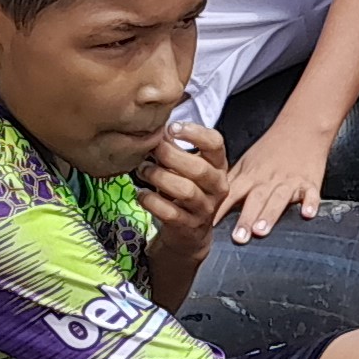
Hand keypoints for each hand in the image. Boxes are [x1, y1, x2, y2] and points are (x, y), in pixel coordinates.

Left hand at [134, 120, 227, 269]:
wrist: (189, 232)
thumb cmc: (185, 189)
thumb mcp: (186, 166)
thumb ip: (175, 147)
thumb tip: (155, 126)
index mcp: (218, 165)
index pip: (216, 143)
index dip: (195, 133)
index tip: (171, 128)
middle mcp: (217, 186)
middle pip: (199, 168)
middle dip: (170, 156)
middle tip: (151, 150)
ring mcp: (205, 208)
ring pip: (185, 191)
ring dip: (159, 177)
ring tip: (142, 170)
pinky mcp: (190, 226)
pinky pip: (170, 213)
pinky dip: (151, 201)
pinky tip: (141, 193)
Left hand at [216, 113, 334, 241]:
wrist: (301, 126)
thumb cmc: (272, 148)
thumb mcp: (247, 162)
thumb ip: (232, 182)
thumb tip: (212, 201)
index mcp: (251, 175)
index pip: (231, 194)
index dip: (220, 210)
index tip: (210, 227)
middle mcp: (268, 179)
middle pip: (255, 200)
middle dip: (246, 219)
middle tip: (238, 238)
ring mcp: (290, 181)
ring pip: (279, 199)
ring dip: (270, 214)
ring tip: (262, 231)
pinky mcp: (310, 182)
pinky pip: (311, 194)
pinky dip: (310, 203)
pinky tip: (308, 214)